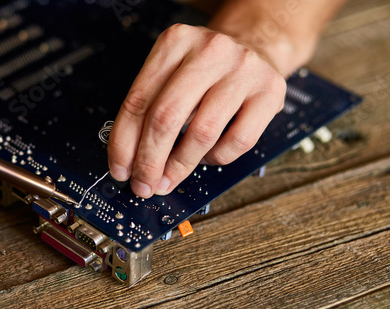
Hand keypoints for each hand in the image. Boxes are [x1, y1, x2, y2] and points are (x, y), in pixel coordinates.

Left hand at [108, 24, 285, 197]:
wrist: (256, 48)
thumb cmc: (206, 71)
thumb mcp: (173, 75)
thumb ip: (150, 109)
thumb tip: (131, 162)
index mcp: (175, 42)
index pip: (138, 100)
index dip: (124, 142)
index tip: (120, 170)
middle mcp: (209, 50)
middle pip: (167, 117)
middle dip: (149, 161)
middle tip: (143, 185)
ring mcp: (243, 69)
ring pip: (202, 132)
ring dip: (180, 166)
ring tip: (169, 178)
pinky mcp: (269, 91)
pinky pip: (237, 141)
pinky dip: (216, 158)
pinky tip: (207, 156)